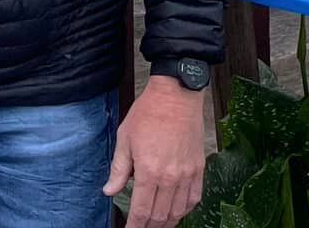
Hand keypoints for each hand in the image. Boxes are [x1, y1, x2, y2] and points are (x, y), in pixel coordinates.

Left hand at [105, 77, 206, 227]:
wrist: (176, 95)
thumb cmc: (148, 113)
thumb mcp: (125, 138)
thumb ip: (119, 169)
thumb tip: (109, 191)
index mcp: (149, 170)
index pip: (141, 211)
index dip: (134, 226)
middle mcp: (170, 177)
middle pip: (160, 216)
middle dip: (149, 227)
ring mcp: (187, 173)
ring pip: (178, 211)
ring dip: (167, 222)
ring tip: (157, 224)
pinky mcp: (199, 168)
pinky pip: (194, 198)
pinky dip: (185, 209)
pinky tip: (177, 211)